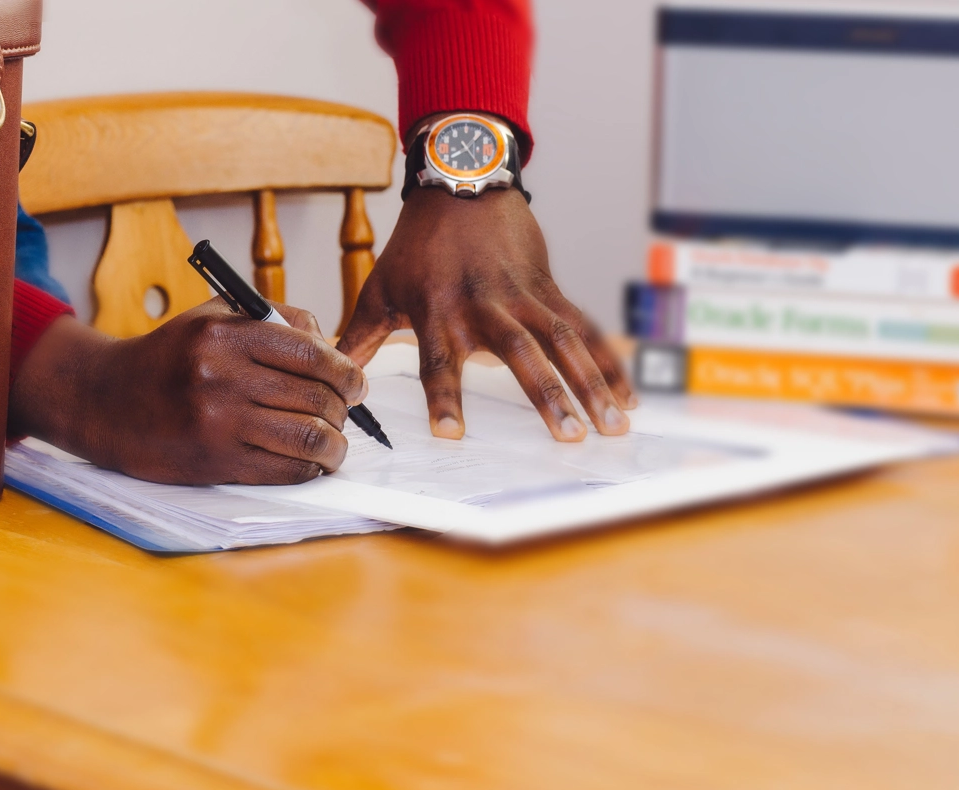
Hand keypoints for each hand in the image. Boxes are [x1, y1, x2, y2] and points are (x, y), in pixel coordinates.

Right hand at [9, 300, 366, 484]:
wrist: (104, 401)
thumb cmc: (167, 358)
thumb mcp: (212, 317)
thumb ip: (274, 318)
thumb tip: (332, 348)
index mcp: (224, 334)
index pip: (312, 354)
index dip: (347, 372)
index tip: (356, 382)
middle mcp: (221, 376)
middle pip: (316, 397)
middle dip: (344, 409)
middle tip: (345, 413)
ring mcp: (218, 422)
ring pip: (309, 438)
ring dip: (335, 446)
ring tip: (334, 444)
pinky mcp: (214, 461)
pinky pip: (285, 470)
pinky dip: (309, 469)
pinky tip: (309, 462)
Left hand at [338, 186, 637, 441]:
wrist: (461, 184)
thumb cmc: (417, 244)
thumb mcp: (380, 288)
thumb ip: (358, 337)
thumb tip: (330, 373)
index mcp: (439, 311)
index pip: (439, 362)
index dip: (444, 397)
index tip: (451, 433)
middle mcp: (485, 305)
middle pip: (520, 355)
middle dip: (547, 396)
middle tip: (570, 435)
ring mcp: (524, 296)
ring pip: (565, 342)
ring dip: (592, 383)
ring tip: (613, 425)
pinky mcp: (550, 289)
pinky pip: (585, 328)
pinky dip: (609, 362)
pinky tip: (628, 397)